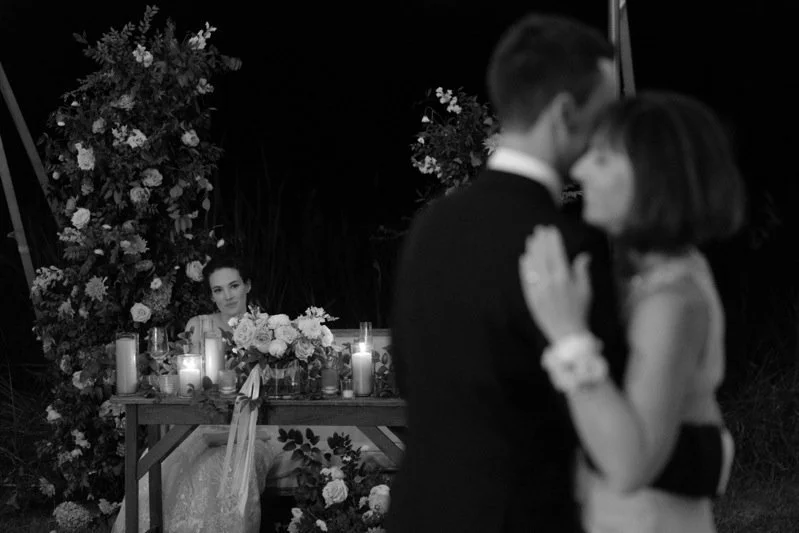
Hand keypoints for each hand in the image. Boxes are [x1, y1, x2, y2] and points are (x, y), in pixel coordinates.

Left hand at [518, 226, 592, 342]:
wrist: (567, 333)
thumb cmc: (580, 311)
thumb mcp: (585, 290)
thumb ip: (582, 271)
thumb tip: (584, 255)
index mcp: (564, 279)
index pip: (557, 253)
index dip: (553, 240)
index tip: (551, 230)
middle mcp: (550, 283)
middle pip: (543, 257)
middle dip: (541, 241)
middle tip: (539, 230)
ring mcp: (539, 290)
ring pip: (533, 266)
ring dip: (532, 251)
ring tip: (531, 240)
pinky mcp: (531, 298)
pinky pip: (526, 279)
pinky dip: (525, 267)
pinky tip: (525, 258)